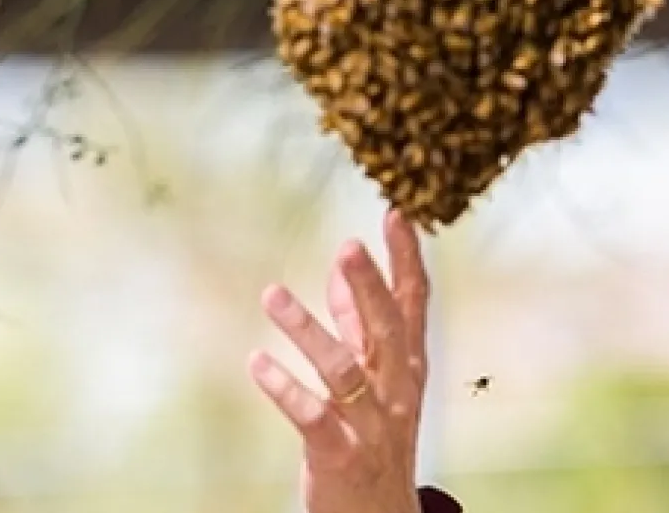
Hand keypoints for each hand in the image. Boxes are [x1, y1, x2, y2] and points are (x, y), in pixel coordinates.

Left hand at [249, 210, 430, 512]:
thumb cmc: (375, 439)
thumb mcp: (376, 380)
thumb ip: (360, 326)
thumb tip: (344, 270)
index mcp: (406, 368)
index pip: (412, 305)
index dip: (406, 260)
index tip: (396, 215)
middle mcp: (396, 392)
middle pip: (386, 331)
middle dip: (369, 287)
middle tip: (348, 246)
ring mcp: (371, 425)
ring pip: (344, 370)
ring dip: (309, 330)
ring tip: (272, 296)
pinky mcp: (341, 454)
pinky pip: (313, 417)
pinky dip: (284, 389)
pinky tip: (256, 363)